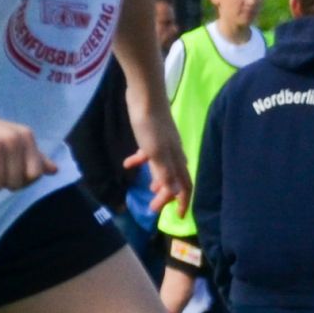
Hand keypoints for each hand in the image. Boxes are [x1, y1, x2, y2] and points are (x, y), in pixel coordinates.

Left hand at [124, 109, 190, 223]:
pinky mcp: (151, 135)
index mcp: (176, 159)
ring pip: (163, 167)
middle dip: (168, 194)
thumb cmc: (150, 125)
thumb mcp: (156, 153)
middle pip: (175, 178)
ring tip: (149, 189)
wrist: (145, 95)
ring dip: (157, 179)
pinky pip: (149, 153)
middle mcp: (174, 153)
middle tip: (156, 207)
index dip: (183, 201)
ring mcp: (163, 143)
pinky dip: (141, 160)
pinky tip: (128, 163)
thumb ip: (165, 173)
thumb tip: (177, 194)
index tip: (179, 217)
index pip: (184, 185)